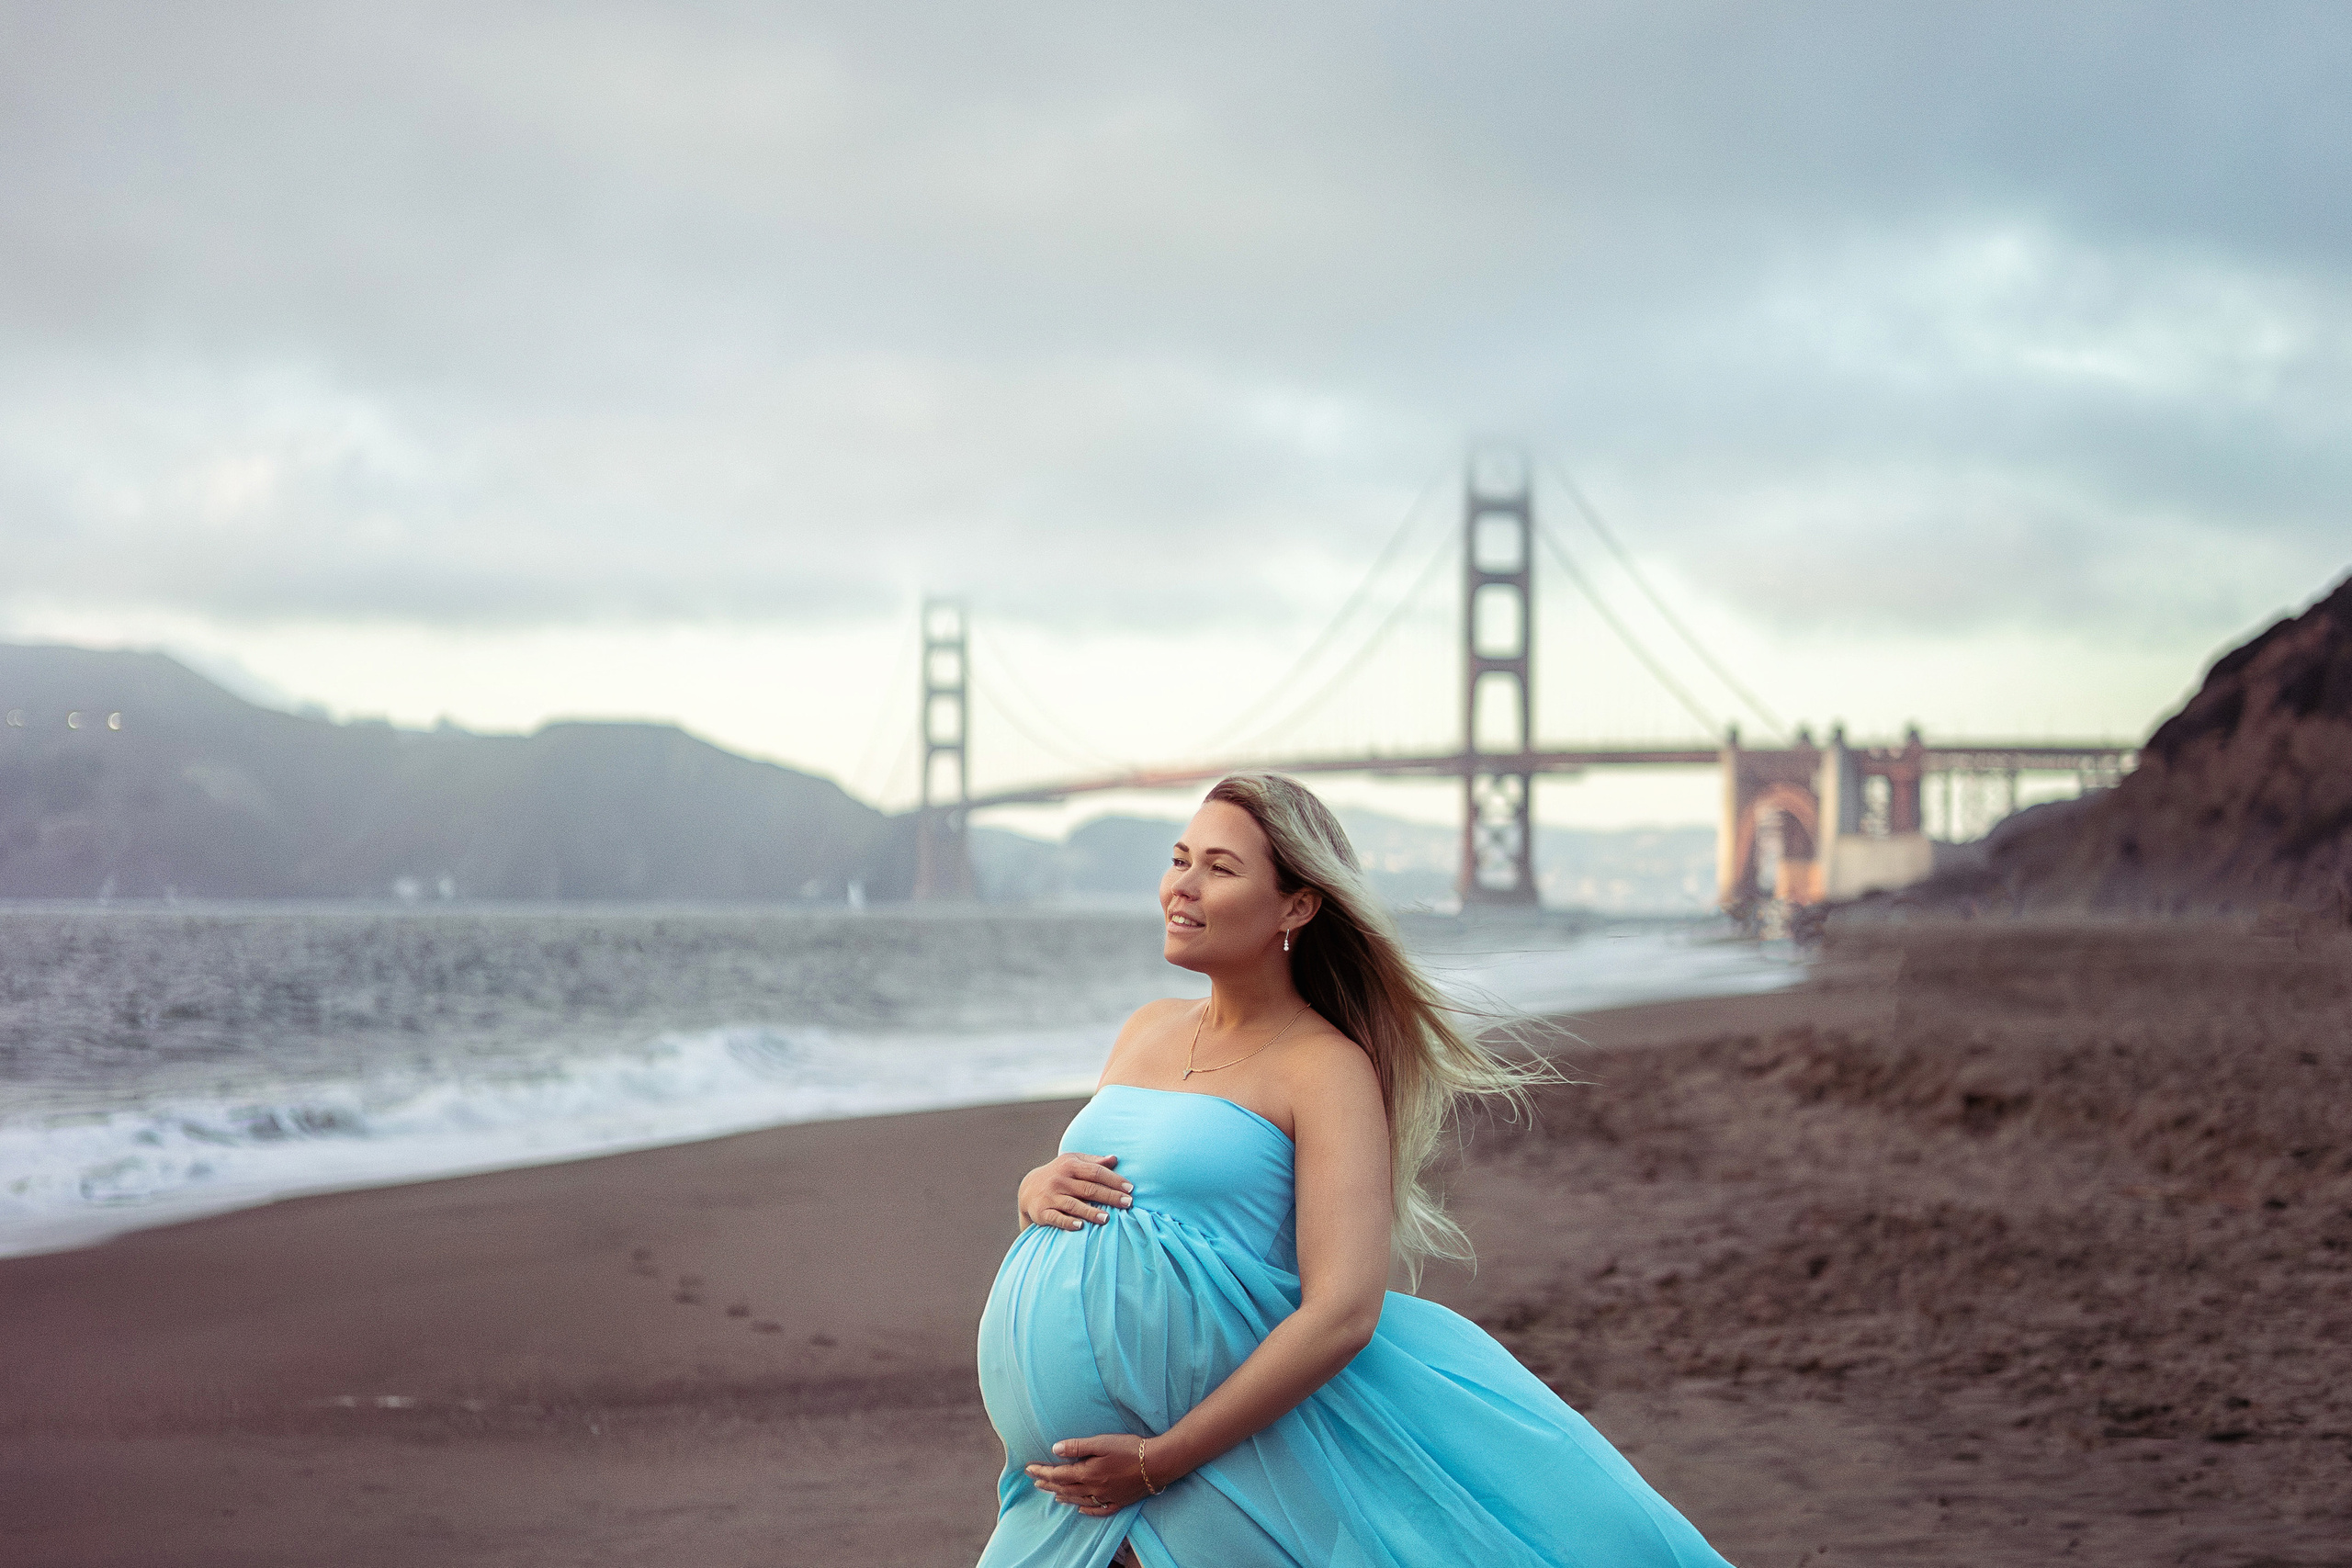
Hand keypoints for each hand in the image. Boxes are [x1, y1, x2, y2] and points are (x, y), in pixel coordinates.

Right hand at [1017, 1151, 1131, 1230]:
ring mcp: (1050, 1196)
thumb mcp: (1074, 1162)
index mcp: (1070, 1165)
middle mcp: (1060, 1179)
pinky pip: (1056, 1218)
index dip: (1114, 1180)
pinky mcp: (1041, 1211)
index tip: (1130, 1189)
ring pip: (1073, 1204)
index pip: (1096, 1172)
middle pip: (1089, 1188)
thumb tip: (1115, 1159)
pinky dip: (1068, 1222)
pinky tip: (1081, 1227)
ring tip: (1107, 1219)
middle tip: (1128, 1204)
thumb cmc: (1060, 1174)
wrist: (1028, 1189)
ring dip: (1090, 1212)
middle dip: (1110, 1196)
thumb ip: (1094, 1162)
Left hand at [1025, 1433, 1163, 1514]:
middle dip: (1048, 1484)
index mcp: (1088, 1473)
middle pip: (1066, 1488)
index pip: (1059, 1474)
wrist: (1157, 1464)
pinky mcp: (1119, 1502)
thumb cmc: (1129, 1449)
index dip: (1042, 1471)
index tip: (1029, 1469)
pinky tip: (1080, 1509)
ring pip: (1079, 1500)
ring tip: (1052, 1494)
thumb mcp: (1102, 1442)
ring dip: (1063, 1496)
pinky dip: (1087, 1510)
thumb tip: (1055, 1449)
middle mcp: (1094, 1488)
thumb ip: (1078, 1447)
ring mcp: (1106, 1497)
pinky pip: (1098, 1510)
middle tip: (1035, 1481)